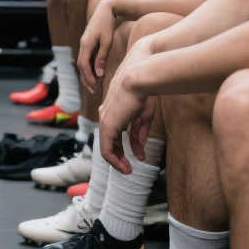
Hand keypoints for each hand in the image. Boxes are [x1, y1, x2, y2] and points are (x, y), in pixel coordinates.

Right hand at [77, 0, 116, 92]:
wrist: (106, 9)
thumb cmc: (108, 24)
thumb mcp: (107, 41)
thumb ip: (102, 57)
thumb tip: (99, 74)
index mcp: (86, 44)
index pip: (83, 65)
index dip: (88, 77)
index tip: (95, 87)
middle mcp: (83, 44)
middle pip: (81, 66)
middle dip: (87, 79)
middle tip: (93, 91)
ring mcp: (85, 43)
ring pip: (84, 62)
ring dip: (89, 74)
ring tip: (96, 85)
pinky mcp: (89, 42)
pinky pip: (88, 57)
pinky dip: (91, 67)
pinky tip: (98, 73)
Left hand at [97, 42, 154, 173]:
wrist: (139, 78)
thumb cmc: (143, 92)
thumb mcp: (143, 117)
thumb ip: (139, 134)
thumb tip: (139, 153)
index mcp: (113, 111)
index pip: (114, 133)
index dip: (122, 147)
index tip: (134, 156)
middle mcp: (106, 116)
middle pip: (109, 142)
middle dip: (119, 157)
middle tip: (128, 168)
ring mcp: (105, 121)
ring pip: (106, 147)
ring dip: (116, 161)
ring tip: (127, 170)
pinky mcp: (107, 126)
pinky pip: (107, 149)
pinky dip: (114, 160)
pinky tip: (124, 166)